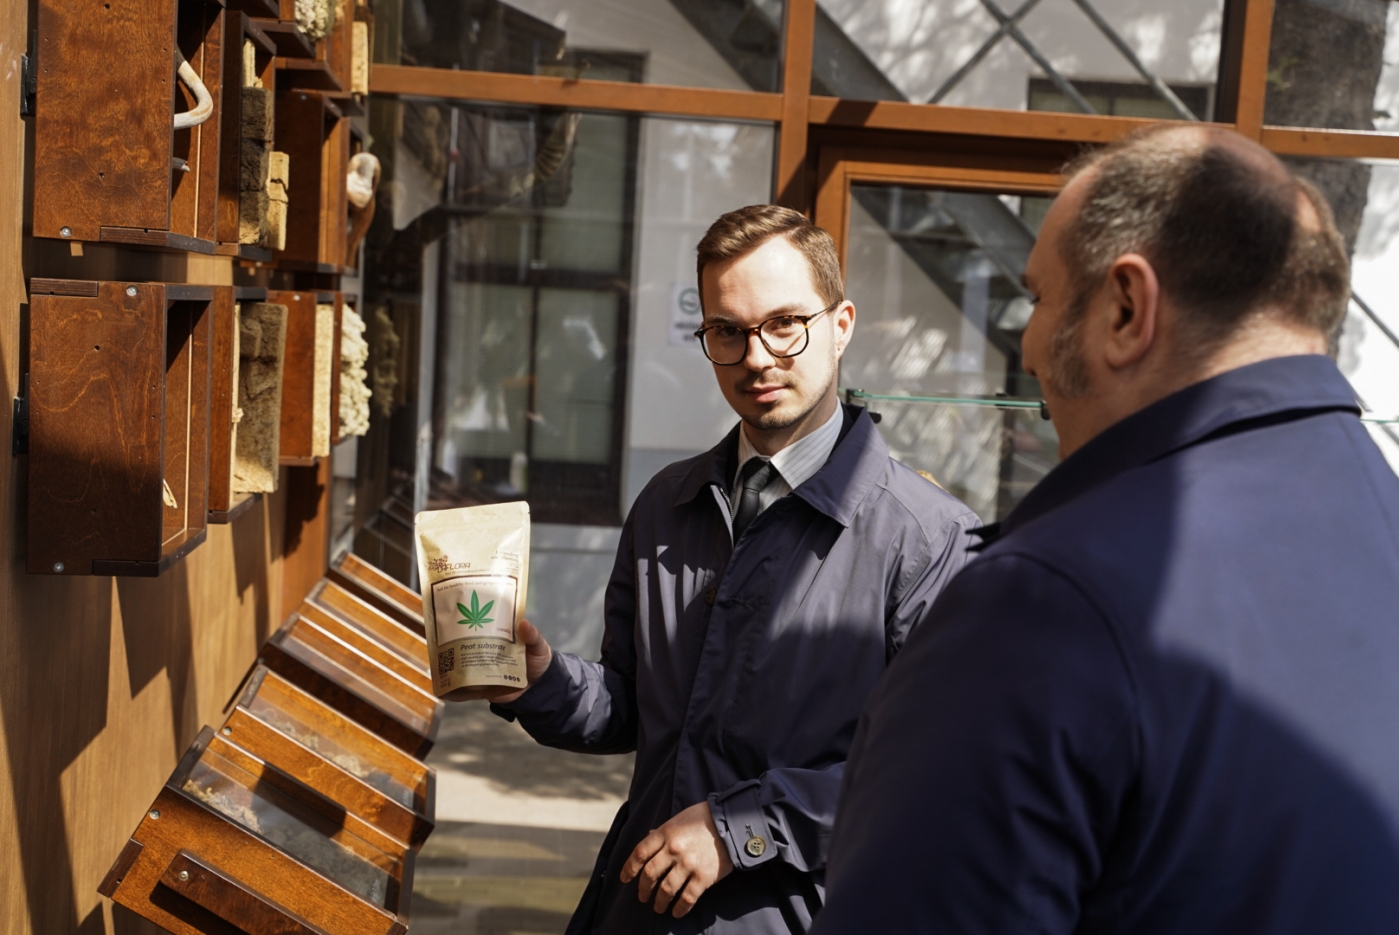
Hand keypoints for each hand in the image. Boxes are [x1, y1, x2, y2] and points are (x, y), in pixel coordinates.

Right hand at [442, 619, 551, 702]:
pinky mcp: (483, 684)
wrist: (539, 690)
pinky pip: (468, 683)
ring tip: (442, 654)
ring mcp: (485, 667)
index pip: (487, 624)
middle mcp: (489, 649)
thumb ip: (533, 636)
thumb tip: (523, 623)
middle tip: (446, 633)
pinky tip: (447, 681)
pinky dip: (458, 684)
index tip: (463, 610)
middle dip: (459, 638)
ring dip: (455, 659)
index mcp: (501, 637)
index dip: (476, 617)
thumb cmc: (539, 662)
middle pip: (471, 642)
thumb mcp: (539, 646)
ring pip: (466, 661)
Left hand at [620, 801, 733, 917]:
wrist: (732, 822)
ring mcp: (689, 864)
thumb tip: (648, 837)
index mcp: (666, 833)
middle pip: (650, 874)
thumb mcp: (678, 820)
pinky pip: (687, 898)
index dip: (629, 868)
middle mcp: (674, 849)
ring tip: (658, 907)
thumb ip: (662, 831)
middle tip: (642, 897)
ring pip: (666, 890)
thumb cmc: (703, 819)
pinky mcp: (704, 877)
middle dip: (643, 889)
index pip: (639, 853)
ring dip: (659, 902)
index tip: (624, 879)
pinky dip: (680, 908)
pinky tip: (676, 912)